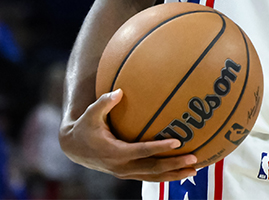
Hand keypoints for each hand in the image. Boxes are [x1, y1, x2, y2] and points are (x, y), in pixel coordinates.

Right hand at [60, 89, 198, 181]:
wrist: (75, 148)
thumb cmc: (85, 127)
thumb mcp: (91, 114)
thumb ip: (104, 103)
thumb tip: (119, 91)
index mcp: (115, 152)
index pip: (141, 151)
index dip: (159, 147)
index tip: (177, 142)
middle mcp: (121, 166)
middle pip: (152, 168)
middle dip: (173, 165)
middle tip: (194, 158)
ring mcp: (125, 172)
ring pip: (152, 176)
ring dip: (173, 175)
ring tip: (194, 170)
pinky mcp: (128, 173)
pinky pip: (149, 176)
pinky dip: (165, 176)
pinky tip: (181, 172)